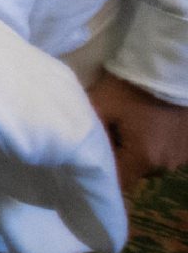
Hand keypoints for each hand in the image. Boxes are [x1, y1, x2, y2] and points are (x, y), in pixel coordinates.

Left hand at [90, 72, 187, 194]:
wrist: (169, 68)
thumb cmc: (131, 87)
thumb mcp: (101, 106)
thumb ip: (88, 134)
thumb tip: (76, 151)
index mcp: (144, 159)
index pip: (119, 183)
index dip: (103, 173)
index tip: (91, 160)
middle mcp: (166, 165)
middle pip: (135, 172)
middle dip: (120, 158)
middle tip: (108, 135)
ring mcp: (181, 156)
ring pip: (151, 162)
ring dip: (139, 150)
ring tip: (129, 126)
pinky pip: (166, 151)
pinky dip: (155, 142)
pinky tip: (148, 123)